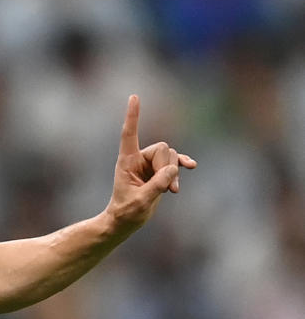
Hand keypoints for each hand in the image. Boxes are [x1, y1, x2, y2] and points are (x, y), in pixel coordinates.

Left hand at [105, 95, 196, 231]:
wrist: (126, 221)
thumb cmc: (126, 212)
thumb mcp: (141, 200)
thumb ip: (157, 185)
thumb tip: (173, 169)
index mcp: (126, 161)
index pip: (129, 134)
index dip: (133, 116)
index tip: (134, 96)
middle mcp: (138, 159)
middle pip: (162, 149)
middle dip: (168, 166)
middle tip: (167, 187)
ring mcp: (150, 165)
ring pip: (171, 156)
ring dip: (175, 172)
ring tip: (172, 191)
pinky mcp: (159, 172)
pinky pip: (175, 162)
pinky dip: (182, 165)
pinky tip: (192, 166)